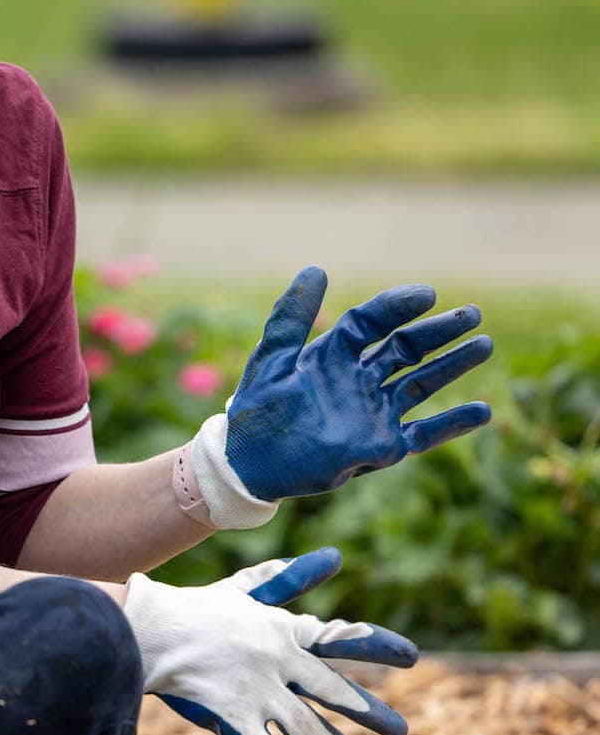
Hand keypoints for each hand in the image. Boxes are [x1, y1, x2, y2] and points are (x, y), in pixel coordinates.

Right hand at [122, 546, 415, 734]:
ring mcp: (258, 694)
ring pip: (308, 727)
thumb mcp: (244, 590)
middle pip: (332, 691)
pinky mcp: (236, 721)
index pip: (336, 638)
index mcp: (281, 630)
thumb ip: (285, 577)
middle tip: (400, 731)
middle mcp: (278, 663)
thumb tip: (334, 556)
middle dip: (368, 712)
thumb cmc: (196, 608)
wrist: (151, 631)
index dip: (375, 646)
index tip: (411, 656)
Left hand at [222, 265, 492, 501]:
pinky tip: (483, 410)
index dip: (397, 307)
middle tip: (473, 313)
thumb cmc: (256, 410)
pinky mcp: (382, 446)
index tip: (427, 294)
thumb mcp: (272, 359)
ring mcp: (373, 412)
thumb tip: (317, 268)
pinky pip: (425, 432)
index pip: (371, 323)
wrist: (250, 465)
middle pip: (405, 348)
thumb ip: (292, 318)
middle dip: (438, 331)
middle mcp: (358, 379)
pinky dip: (453, 424)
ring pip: (421, 382)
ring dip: (453, 365)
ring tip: (484, 344)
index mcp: (332, 355)